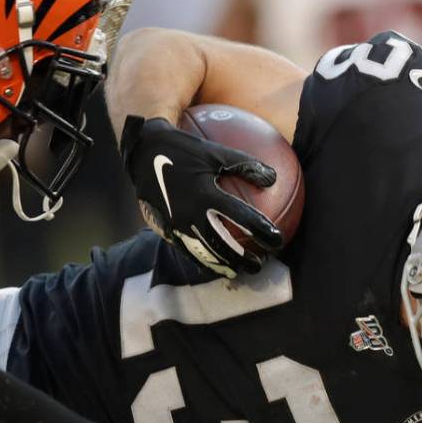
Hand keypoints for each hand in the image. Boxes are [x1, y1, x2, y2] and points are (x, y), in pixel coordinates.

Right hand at [120, 115, 282, 277]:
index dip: (262, 230)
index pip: (241, 217)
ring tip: (237, 273)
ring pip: (202, 253)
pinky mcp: (165, 228)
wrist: (144, 152)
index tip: (277, 240)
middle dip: (242, 259)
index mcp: (205, 195)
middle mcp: (190, 214)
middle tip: (259, 266)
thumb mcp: (215, 151)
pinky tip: (211, 264)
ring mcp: (176, 224)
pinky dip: (200, 260)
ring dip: (222, 265)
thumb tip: (273, 178)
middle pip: (221, 245)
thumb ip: (245, 164)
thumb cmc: (184, 149)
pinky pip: (185, 249)